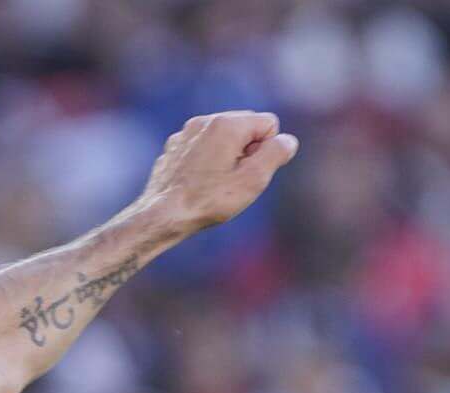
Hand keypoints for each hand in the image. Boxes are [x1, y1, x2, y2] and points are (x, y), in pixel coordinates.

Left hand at [137, 111, 299, 240]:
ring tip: (214, 183)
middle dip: (247, 150)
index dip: (266, 151)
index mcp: (227, 123)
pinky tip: (198, 183)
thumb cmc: (208, 201)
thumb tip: (287, 141)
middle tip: (232, 179)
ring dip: (227, 156)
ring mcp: (186, 132)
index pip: (269, 123)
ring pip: (223, 137)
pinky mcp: (174, 147)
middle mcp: (205, 120)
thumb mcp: (252, 181)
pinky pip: (203, 147)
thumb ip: (276, 155)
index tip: (248, 172)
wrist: (161, 216)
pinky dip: (207, 160)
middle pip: (246, 127)